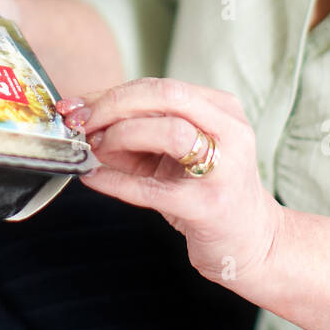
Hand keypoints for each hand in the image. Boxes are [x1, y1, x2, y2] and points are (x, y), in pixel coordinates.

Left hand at [56, 78, 283, 289]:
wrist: (251, 243)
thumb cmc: (207, 192)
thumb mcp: (178, 153)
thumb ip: (140, 133)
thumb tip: (86, 119)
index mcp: (222, 110)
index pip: (160, 86)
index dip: (112, 92)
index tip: (77, 105)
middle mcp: (230, 131)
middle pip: (165, 96)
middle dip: (112, 106)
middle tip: (80, 123)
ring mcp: (224, 169)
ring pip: (170, 131)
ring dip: (120, 136)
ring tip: (96, 150)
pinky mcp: (208, 207)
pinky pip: (151, 188)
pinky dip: (114, 181)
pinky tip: (93, 178)